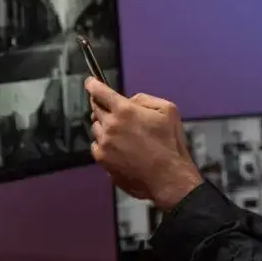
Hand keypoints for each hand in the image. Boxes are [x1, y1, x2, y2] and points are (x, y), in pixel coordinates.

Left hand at [85, 78, 202, 209]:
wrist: (167, 177)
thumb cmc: (170, 144)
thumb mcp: (167, 110)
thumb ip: (144, 99)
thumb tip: (129, 100)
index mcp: (125, 110)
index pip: (100, 92)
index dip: (93, 85)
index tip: (90, 83)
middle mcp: (110, 125)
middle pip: (95, 109)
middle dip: (102, 106)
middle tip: (113, 111)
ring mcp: (104, 144)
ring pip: (96, 128)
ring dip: (105, 126)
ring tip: (123, 135)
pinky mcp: (102, 160)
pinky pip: (97, 146)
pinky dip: (104, 144)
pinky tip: (120, 149)